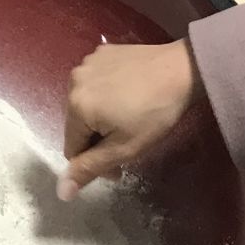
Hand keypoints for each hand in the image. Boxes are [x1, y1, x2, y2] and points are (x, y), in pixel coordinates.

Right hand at [59, 40, 202, 199]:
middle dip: (98, 139)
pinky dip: (108, 93)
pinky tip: (132, 93)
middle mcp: (73, 80)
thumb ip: (90, 169)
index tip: (120, 167)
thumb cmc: (154, 114)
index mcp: (75, 106)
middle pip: (78, 124)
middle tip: (128, 143)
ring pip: (87, 103)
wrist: (182, 70)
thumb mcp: (124, 149)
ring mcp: (88, 62)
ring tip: (131, 117)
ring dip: (102, 116)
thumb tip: (61, 192)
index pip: (72, 149)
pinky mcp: (103, 52)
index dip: (94, 164)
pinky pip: (97, 82)